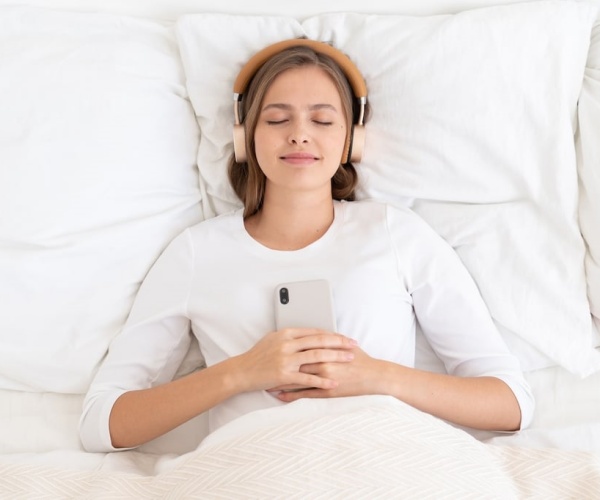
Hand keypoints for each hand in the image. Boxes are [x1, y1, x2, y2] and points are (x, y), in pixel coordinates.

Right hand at [231, 328, 356, 392]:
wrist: (242, 371)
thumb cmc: (258, 355)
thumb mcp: (273, 339)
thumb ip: (291, 337)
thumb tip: (308, 335)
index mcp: (286, 333)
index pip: (314, 332)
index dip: (332, 334)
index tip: (345, 337)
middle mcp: (287, 344)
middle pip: (319, 341)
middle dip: (339, 342)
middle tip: (354, 344)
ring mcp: (286, 360)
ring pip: (317, 356)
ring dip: (336, 357)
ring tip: (350, 359)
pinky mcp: (284, 375)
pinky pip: (308, 378)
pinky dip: (323, 380)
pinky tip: (334, 382)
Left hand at [269, 346, 383, 401]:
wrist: (374, 376)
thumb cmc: (360, 359)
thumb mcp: (344, 345)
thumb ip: (328, 339)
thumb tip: (315, 334)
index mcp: (324, 349)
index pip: (299, 347)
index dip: (284, 349)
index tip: (271, 350)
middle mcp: (322, 362)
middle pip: (293, 363)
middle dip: (277, 365)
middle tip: (263, 366)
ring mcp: (323, 378)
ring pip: (296, 379)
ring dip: (280, 381)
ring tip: (266, 383)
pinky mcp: (327, 391)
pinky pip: (304, 394)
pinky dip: (290, 395)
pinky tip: (280, 395)